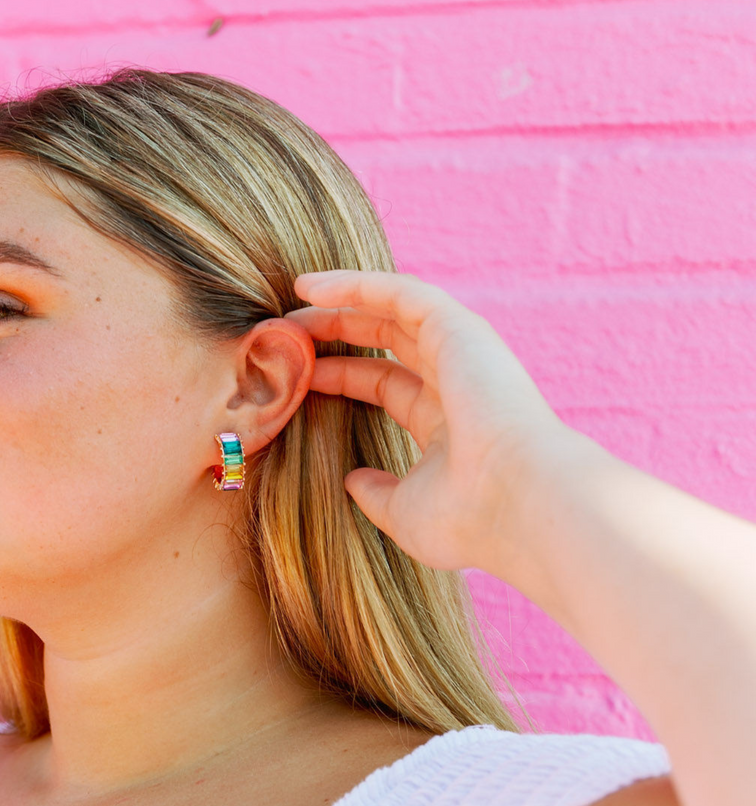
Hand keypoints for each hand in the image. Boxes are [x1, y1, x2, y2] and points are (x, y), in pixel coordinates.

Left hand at [289, 270, 577, 574]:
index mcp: (446, 423)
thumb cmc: (469, 520)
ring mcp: (461, 352)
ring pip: (391, 310)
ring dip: (340, 303)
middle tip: (285, 332)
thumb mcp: (405, 512)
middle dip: (335, 332)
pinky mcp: (459, 330)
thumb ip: (377, 493)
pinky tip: (310, 288)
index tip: (296, 376)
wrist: (520, 506)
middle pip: (384, 340)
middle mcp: (455, 381)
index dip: (339, 375)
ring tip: (292, 300)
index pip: (384, 385)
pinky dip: (354, 285)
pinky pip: (399, 293)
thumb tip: (353, 480)